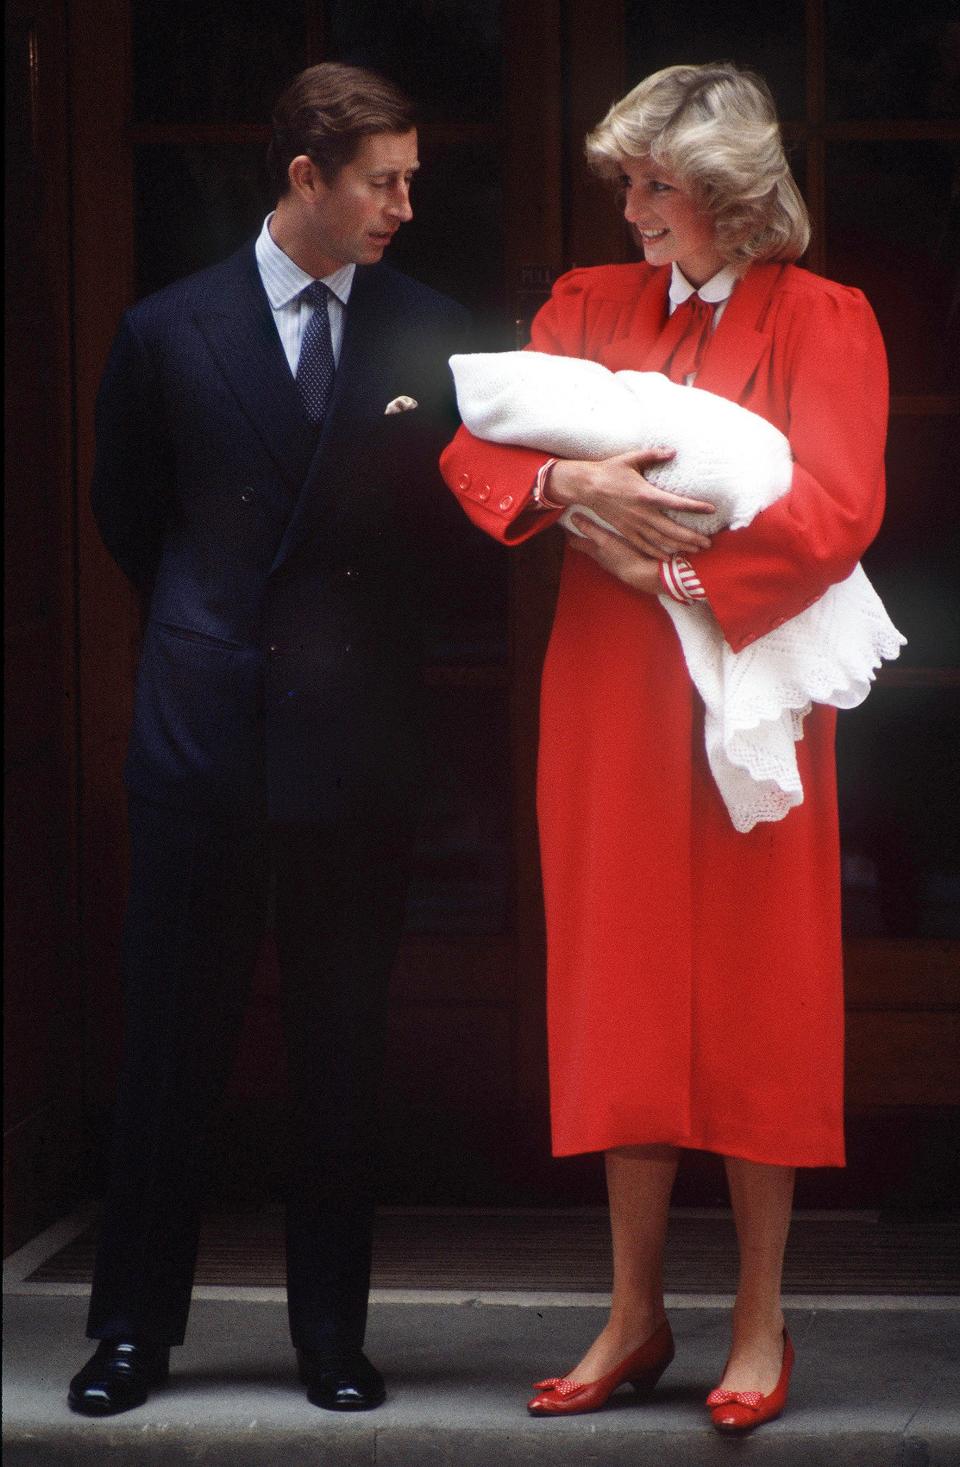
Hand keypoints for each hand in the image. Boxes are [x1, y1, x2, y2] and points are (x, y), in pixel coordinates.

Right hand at [549, 448, 714, 557]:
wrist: (586, 486)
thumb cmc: (609, 470)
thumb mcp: (631, 458)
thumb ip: (654, 455)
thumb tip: (673, 451)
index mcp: (646, 494)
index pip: (677, 503)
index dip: (695, 507)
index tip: (711, 509)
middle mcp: (642, 513)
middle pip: (672, 529)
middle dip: (691, 537)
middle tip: (708, 543)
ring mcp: (633, 524)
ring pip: (660, 540)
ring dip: (679, 547)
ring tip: (695, 551)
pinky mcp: (625, 530)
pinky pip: (643, 545)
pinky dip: (657, 553)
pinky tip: (668, 557)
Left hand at [565, 513, 661, 595]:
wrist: (643, 574)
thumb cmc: (623, 556)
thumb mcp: (605, 539)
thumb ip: (589, 529)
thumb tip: (573, 517)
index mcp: (593, 550)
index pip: (574, 541)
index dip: (568, 532)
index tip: (564, 522)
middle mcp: (600, 556)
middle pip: (586, 544)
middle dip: (583, 533)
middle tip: (581, 520)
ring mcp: (612, 560)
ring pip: (600, 547)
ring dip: (598, 537)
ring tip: (600, 525)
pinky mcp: (623, 561)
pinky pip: (613, 549)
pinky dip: (612, 542)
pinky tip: (619, 537)